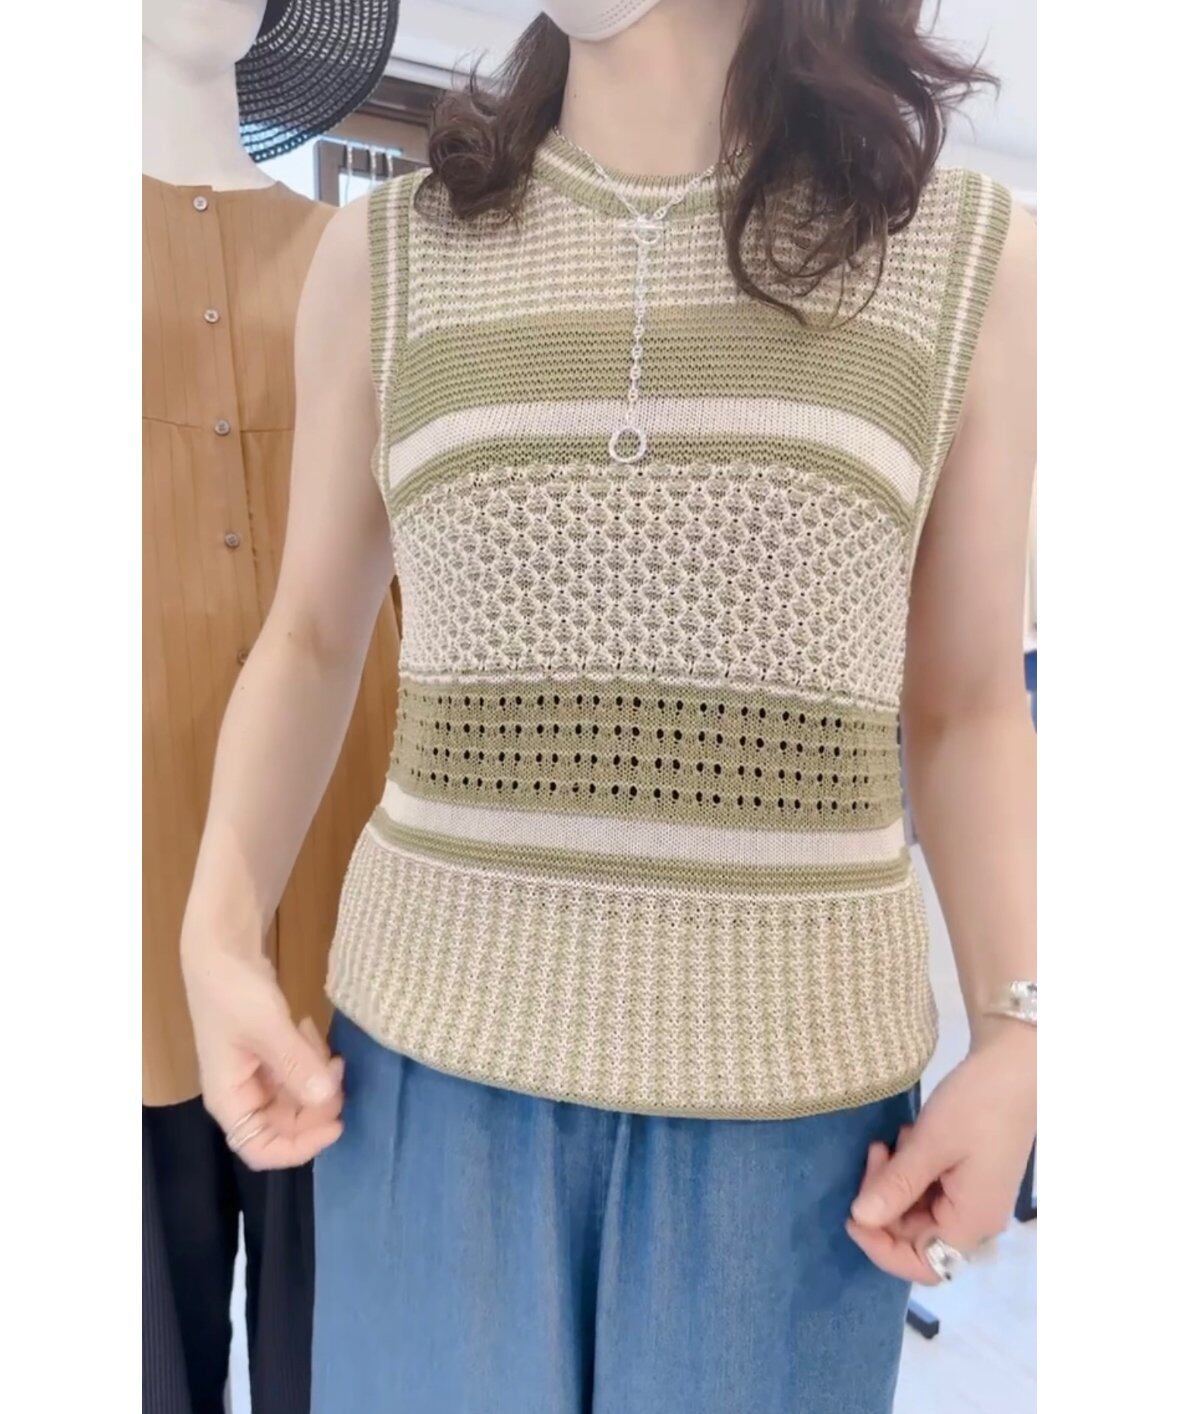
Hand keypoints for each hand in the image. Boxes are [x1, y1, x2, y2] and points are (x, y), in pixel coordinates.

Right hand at [182, 940, 343, 1169]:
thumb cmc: (234, 989)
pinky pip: (297, 1070)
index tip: (337, 1123)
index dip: (301, 1147)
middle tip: (336, 1067)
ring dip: (316, 1074)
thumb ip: (296, 1065)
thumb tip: (326, 1100)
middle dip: (318, 1100)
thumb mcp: (268, 1027)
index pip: (261, 1150)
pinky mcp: (269, 1053)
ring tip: (318, 1039)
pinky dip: (310, 1056)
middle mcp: (241, 1094)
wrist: (221, 946)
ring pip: (298, 1095)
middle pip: (288, 1123)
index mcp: (229, 1099)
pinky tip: (307, 1028)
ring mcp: (256, 1074)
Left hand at [845, 1021, 1035, 1283]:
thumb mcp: (930, 1143)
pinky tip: (909, 1137)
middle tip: (876, 1154)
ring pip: (916, 1209)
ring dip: (894, 1180)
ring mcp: (972, 1196)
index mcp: (972, 1221)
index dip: (881, 1249)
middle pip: (914, 1235)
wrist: (1014, 1063)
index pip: (923, 1266)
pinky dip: (910, 1168)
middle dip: (883, 1201)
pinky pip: (928, 1187)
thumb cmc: (977, 1104)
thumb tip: (860, 1219)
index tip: (851, 1214)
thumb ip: (896, 1185)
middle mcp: (975, 1218)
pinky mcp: (968, 1174)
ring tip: (892, 1142)